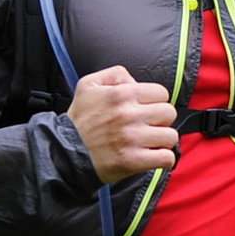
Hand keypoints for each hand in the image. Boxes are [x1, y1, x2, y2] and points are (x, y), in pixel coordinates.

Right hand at [69, 65, 177, 184]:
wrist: (63, 153)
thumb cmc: (78, 121)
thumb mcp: (88, 85)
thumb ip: (115, 74)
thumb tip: (135, 81)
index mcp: (121, 94)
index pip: (161, 93)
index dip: (155, 101)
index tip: (146, 110)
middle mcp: (128, 115)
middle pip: (169, 113)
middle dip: (161, 120)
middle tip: (148, 127)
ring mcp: (132, 139)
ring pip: (170, 136)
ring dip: (162, 141)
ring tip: (149, 143)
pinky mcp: (133, 161)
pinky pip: (166, 158)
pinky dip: (163, 159)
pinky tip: (151, 157)